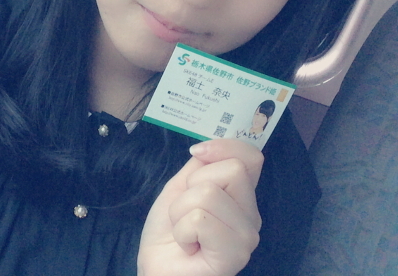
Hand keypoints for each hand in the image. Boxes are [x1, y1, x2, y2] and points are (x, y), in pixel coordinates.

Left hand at [137, 139, 263, 275]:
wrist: (157, 267)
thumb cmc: (169, 230)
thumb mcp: (181, 186)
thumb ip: (201, 165)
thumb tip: (207, 148)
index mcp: (242, 196)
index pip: (252, 156)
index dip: (224, 146)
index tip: (197, 154)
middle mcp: (251, 215)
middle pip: (233, 169)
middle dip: (193, 185)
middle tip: (186, 211)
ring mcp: (247, 236)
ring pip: (209, 193)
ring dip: (180, 211)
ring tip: (184, 232)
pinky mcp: (235, 255)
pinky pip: (200, 219)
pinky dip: (181, 230)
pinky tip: (188, 247)